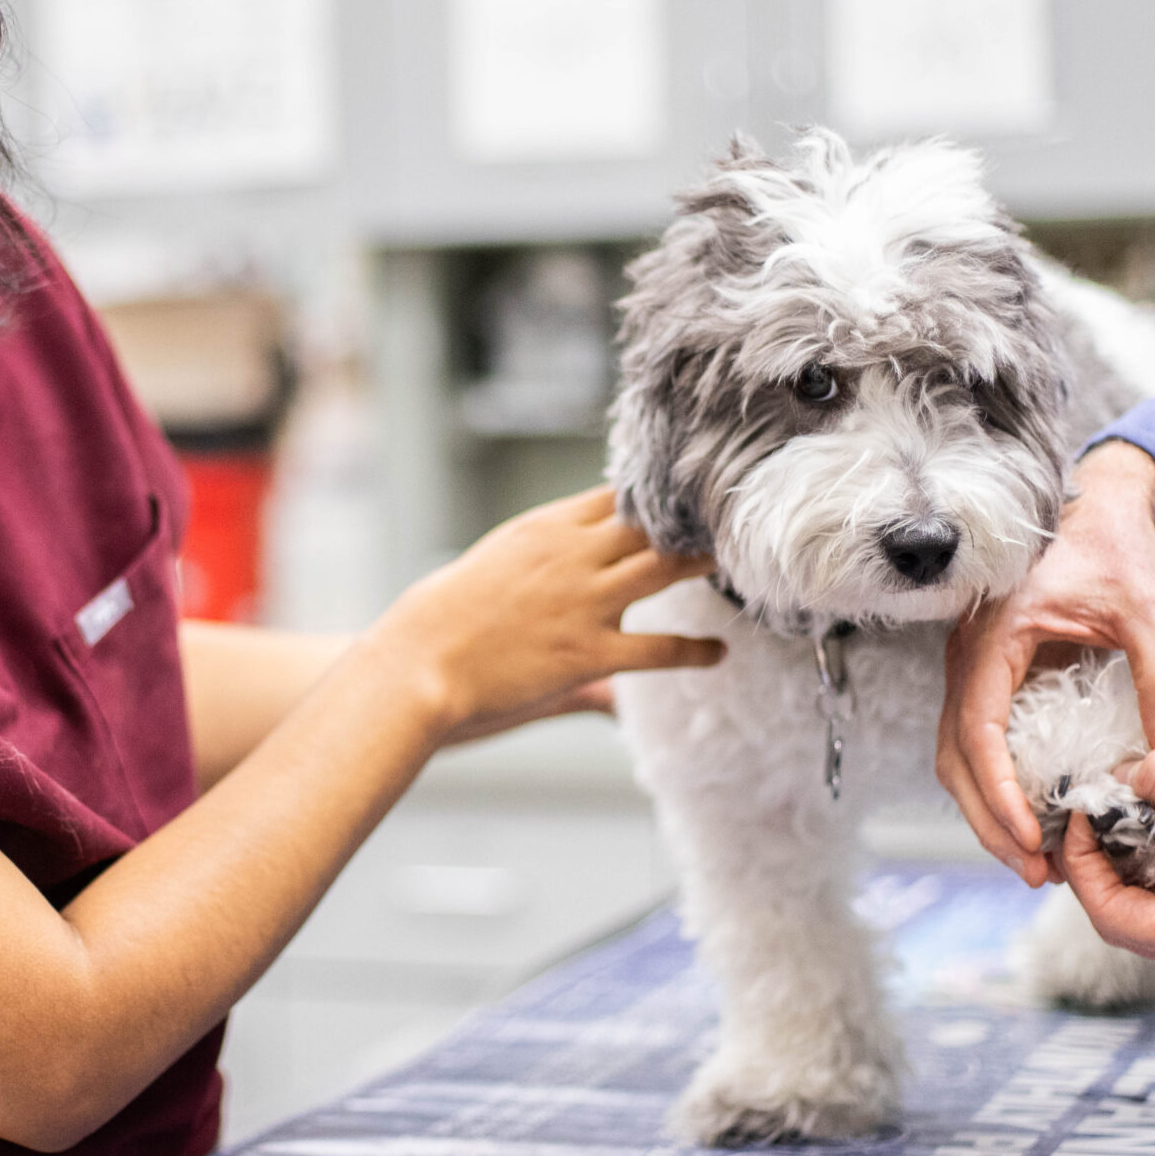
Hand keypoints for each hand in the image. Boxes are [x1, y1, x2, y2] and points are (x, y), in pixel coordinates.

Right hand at [368, 487, 722, 744]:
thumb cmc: (438, 621)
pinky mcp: (587, 651)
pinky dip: (694, 649)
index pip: (616, 495)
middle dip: (693, 520)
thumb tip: (553, 560)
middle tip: (732, 519)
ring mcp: (584, 602)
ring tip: (738, 564)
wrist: (416, 662)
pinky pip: (657, 648)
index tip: (688, 494)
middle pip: (652, 523)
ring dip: (704, 564)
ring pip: (665, 568)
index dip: (656, 494)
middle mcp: (571, 555)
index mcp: (544, 529)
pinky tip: (718, 652)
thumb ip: (539, 578)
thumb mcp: (492, 575)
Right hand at [937, 442, 1154, 884]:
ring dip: (987, 811)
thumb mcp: (1148, 612)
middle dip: (988, 820)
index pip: (977, 728)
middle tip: (1036, 872)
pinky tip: (1033, 817)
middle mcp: (967, 655)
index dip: (998, 791)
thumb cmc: (1113, 548)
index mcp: (994, 635)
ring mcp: (971, 668)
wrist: (1096, 507)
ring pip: (956, 756)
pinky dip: (995, 787)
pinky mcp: (987, 678)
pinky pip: (975, 743)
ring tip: (1034, 860)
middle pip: (954, 756)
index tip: (1029, 838)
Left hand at [1055, 750, 1154, 985]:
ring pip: (1154, 906)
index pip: (1114, 919)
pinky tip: (1152, 816)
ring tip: (1113, 803)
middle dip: (1100, 862)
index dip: (1083, 866)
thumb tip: (1120, 772)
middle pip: (1127, 918)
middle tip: (1084, 806)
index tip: (1074, 813)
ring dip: (1131, 858)